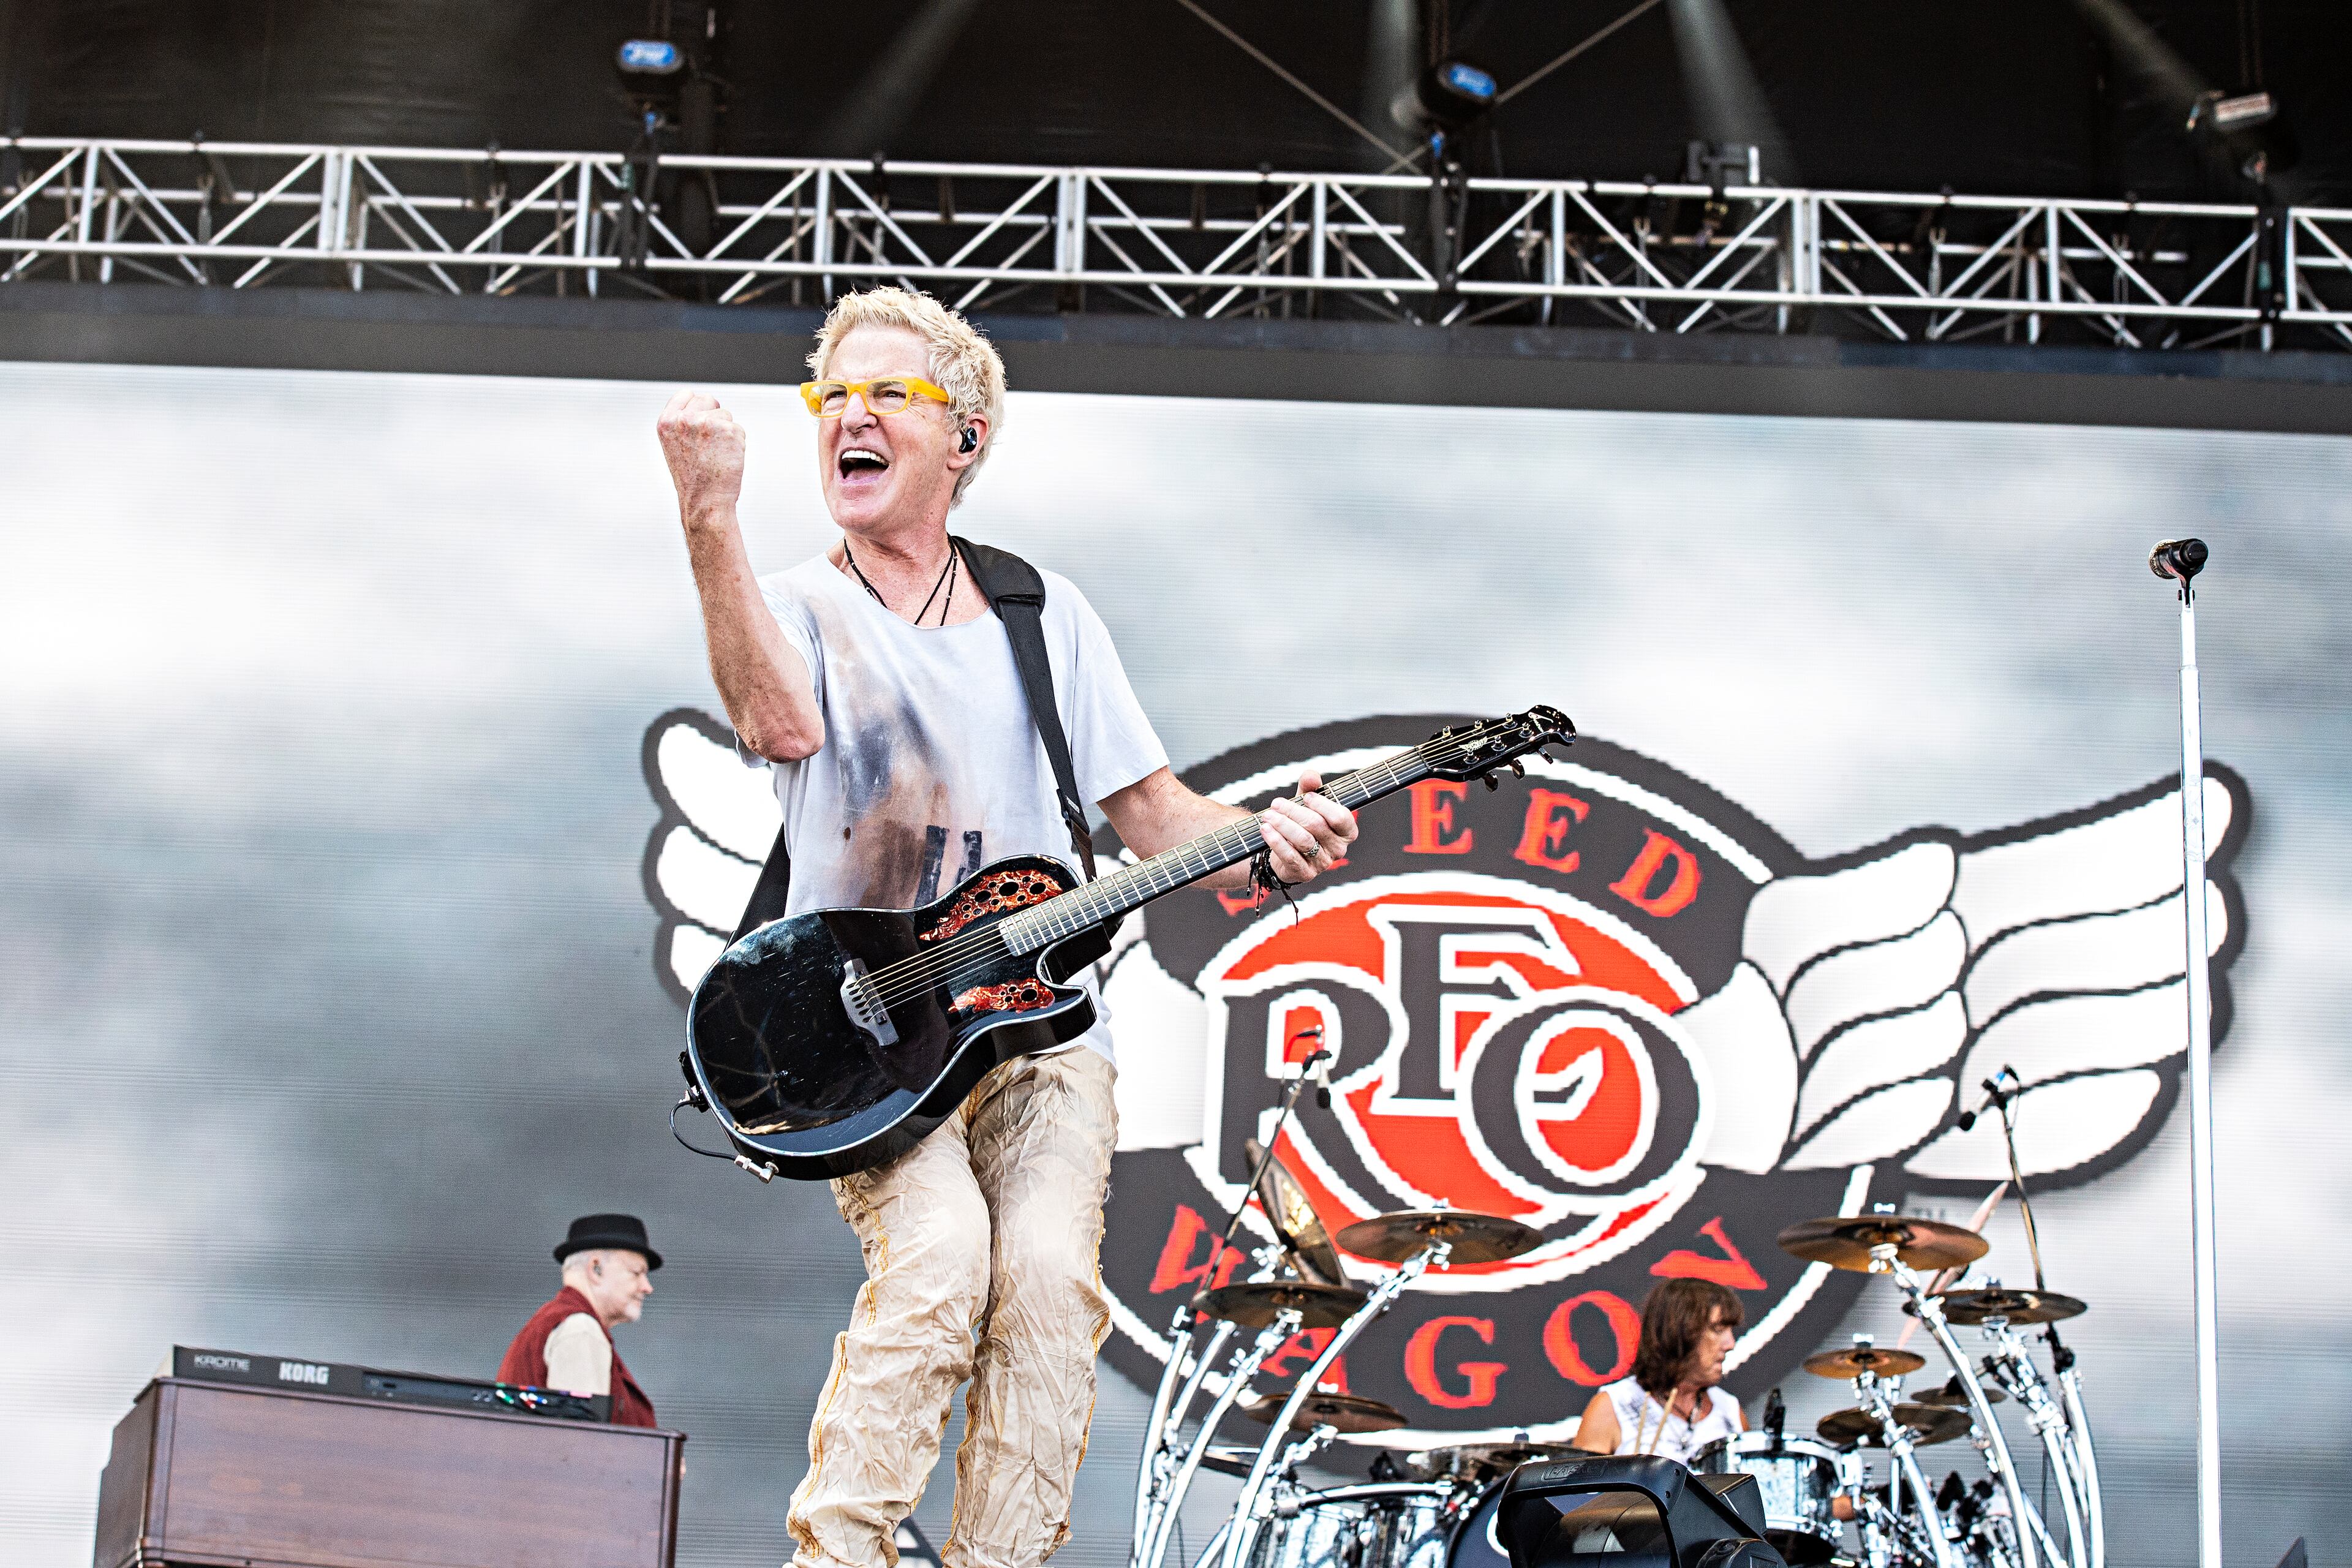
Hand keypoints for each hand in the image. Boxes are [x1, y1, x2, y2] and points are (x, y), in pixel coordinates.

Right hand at [656, 390, 746, 524]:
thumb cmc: (693, 478)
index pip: (687, 395)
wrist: (705, 502)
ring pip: (726, 416)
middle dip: (714, 416)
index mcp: (666, 421)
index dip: (697, 406)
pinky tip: (726, 459)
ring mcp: (707, 423)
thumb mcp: (675, 446)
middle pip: (708, 400)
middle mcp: (684, 419)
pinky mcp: (729, 430)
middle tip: (709, 444)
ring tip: (715, 455)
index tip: (699, 421)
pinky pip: (739, 430)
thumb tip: (703, 406)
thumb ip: (683, 424)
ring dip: (726, 433)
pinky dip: (737, 444)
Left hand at [1259, 773, 1355, 885]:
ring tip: (1267, 815)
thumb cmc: (1301, 823)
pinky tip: (1265, 830)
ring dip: (1282, 824)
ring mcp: (1323, 863)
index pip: (1340, 817)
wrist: (1285, 851)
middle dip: (1294, 811)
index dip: (1322, 805)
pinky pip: (1291, 856)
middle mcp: (1338, 849)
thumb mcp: (1306, 803)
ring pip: (1303, 840)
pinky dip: (1276, 841)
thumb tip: (1311, 776)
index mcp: (1346, 831)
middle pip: (1317, 826)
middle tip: (1276, 803)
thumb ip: (1310, 787)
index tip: (1306, 796)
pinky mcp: (1305, 873)